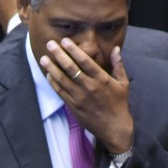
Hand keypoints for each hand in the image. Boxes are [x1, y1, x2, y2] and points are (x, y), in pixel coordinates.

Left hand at [42, 40, 133, 155]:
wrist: (114, 127)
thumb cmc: (119, 103)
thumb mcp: (123, 83)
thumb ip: (118, 65)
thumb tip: (116, 49)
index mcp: (101, 79)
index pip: (85, 61)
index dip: (73, 49)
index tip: (65, 40)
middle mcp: (89, 87)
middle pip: (70, 68)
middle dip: (59, 54)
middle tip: (50, 44)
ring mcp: (79, 97)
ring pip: (62, 79)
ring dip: (52, 68)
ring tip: (44, 58)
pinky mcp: (73, 106)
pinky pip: (60, 92)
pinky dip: (53, 82)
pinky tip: (48, 74)